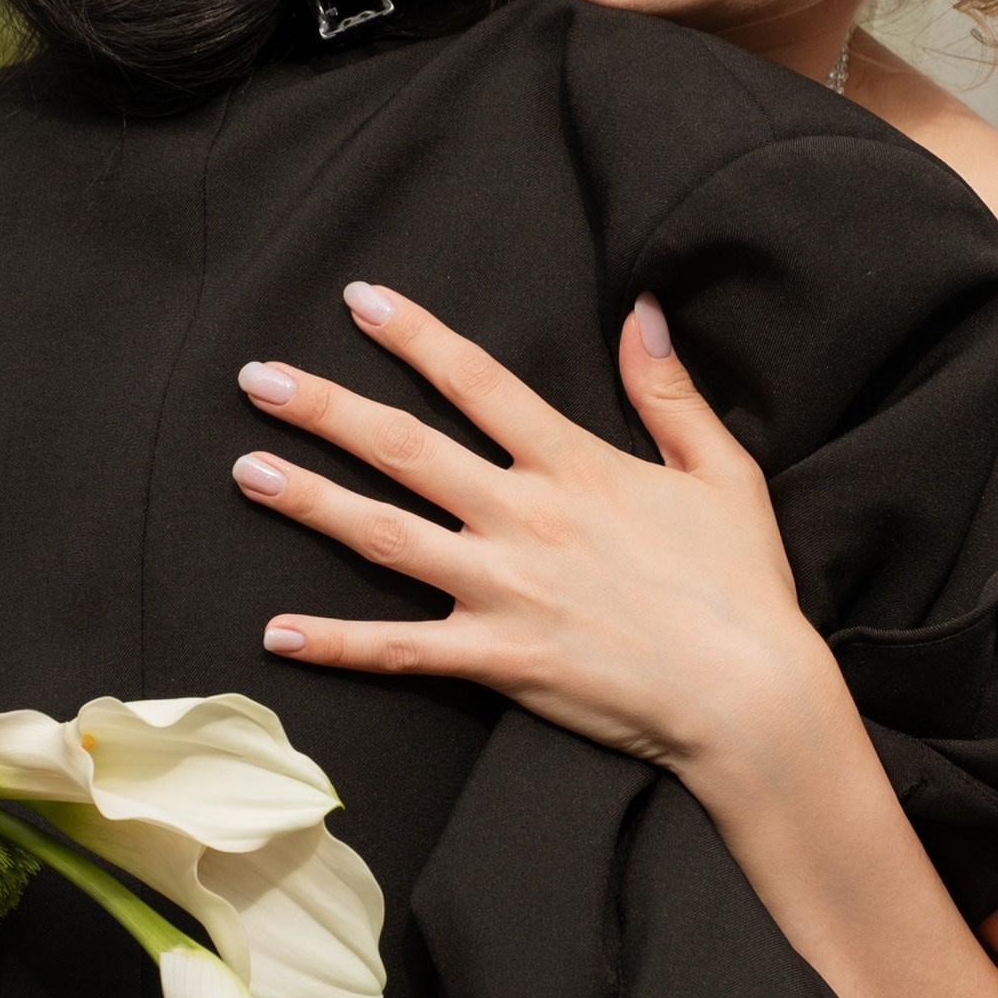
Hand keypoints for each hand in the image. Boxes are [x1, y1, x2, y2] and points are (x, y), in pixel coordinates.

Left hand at [231, 280, 841, 811]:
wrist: (751, 696)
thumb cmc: (743, 585)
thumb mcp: (723, 470)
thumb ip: (669, 389)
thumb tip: (642, 308)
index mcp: (574, 465)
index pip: (478, 382)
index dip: (415, 336)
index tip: (359, 300)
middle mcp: (525, 517)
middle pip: (404, 448)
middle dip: (324, 408)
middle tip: (256, 379)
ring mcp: (504, 589)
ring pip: (385, 535)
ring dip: (309, 501)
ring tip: (246, 469)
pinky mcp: (498, 659)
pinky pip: (400, 649)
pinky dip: (336, 643)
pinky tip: (276, 633)